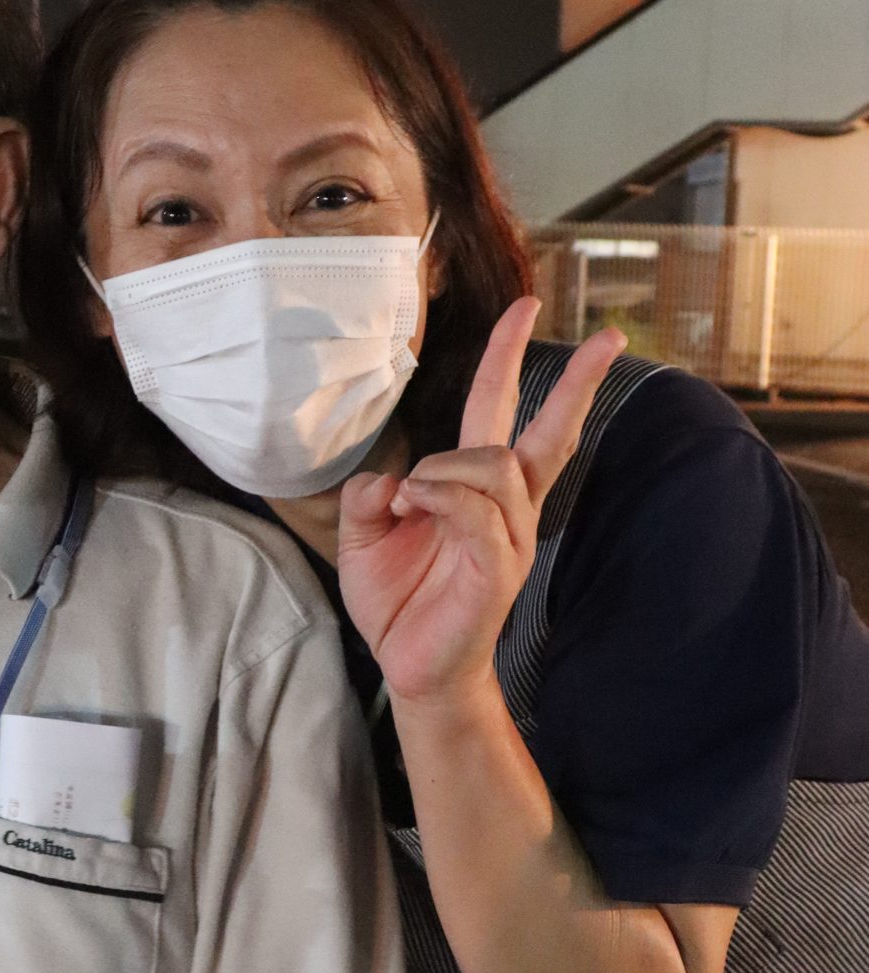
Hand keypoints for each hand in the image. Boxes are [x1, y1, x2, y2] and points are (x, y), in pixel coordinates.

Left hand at [336, 300, 624, 704]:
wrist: (409, 665)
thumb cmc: (396, 599)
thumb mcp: (364, 534)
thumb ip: (370, 494)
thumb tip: (392, 477)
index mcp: (476, 487)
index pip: (500, 408)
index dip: (509, 355)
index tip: (527, 306)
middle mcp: (506, 505)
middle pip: (548, 430)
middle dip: (579, 380)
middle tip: (610, 337)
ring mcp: (511, 535)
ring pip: (494, 463)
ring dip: (441, 469)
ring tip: (411, 499)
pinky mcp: (501, 568)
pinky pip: (478, 511)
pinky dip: (440, 498)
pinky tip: (415, 507)